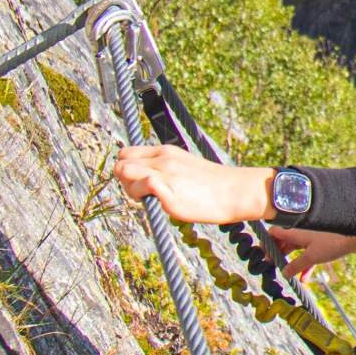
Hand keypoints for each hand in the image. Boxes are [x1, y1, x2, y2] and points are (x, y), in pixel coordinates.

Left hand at [113, 145, 273, 224]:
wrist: (235, 191)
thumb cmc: (211, 184)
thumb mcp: (184, 166)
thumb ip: (163, 168)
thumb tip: (144, 179)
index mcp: (165, 151)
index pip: (126, 153)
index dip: (126, 169)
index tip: (138, 181)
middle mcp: (162, 159)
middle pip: (121, 164)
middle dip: (124, 180)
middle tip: (141, 193)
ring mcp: (165, 174)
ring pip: (124, 173)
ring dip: (130, 190)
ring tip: (150, 199)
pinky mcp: (168, 191)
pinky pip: (142, 186)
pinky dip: (142, 197)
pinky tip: (159, 204)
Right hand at [267, 225, 355, 281]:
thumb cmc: (332, 242)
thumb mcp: (311, 256)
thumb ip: (296, 265)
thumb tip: (284, 272)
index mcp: (295, 230)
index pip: (274, 233)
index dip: (267, 243)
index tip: (263, 256)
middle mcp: (301, 231)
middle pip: (284, 241)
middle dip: (279, 254)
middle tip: (272, 267)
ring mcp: (312, 236)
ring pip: (297, 248)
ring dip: (292, 260)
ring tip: (286, 273)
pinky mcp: (322, 242)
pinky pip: (309, 253)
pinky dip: (306, 263)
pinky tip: (304, 278)